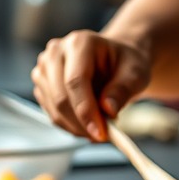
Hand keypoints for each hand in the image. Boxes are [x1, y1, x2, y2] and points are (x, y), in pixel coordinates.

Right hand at [31, 29, 152, 141]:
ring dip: (77, 127)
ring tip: (102, 127)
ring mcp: (45, 68)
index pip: (76, 81)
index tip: (100, 133)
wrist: (115, 60)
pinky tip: (89, 124)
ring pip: (54, 109)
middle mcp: (56, 52)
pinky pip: (52, 114)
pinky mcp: (42, 85)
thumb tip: (108, 109)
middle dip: (83, 123)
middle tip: (104, 136)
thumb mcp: (136, 73)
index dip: (86, 110)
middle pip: (61, 97)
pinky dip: (71, 125)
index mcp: (80, 42)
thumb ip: (123, 89)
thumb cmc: (126, 64)